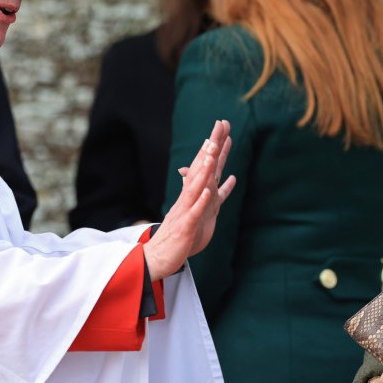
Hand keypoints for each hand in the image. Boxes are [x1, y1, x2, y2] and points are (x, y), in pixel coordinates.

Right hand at [143, 120, 235, 279]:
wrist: (159, 258)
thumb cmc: (181, 235)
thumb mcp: (199, 212)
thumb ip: (210, 195)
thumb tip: (219, 179)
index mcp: (193, 194)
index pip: (205, 165)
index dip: (215, 145)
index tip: (223, 125)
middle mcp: (188, 198)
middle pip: (201, 168)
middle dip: (211, 147)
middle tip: (219, 126)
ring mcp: (185, 211)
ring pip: (195, 187)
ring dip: (204, 169)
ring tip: (212, 153)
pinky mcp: (185, 227)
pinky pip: (194, 213)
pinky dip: (201, 201)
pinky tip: (208, 190)